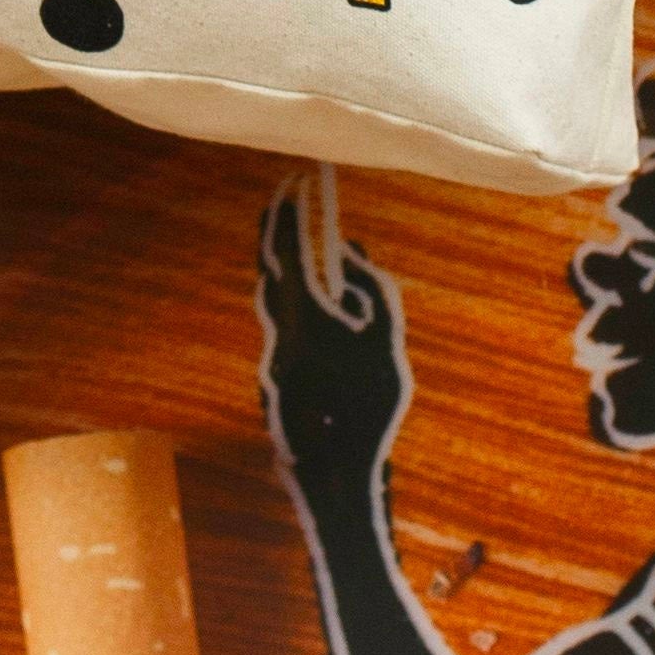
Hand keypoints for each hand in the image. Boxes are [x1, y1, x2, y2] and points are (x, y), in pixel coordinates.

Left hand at [258, 180, 411, 486]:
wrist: (334, 478)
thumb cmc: (370, 412)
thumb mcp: (386, 346)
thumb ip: (374, 293)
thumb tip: (350, 250)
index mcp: (305, 314)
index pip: (291, 246)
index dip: (295, 208)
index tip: (302, 177)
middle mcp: (278, 328)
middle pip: (270, 264)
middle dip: (277, 226)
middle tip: (286, 194)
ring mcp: (272, 353)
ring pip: (269, 291)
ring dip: (277, 258)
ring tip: (289, 230)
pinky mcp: (275, 374)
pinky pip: (277, 319)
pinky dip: (285, 293)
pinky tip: (300, 293)